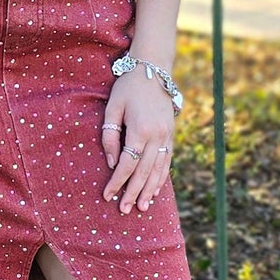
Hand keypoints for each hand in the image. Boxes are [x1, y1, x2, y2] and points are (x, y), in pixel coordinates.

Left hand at [100, 65, 175, 212]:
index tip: (108, 195)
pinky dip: (161, 178)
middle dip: (133, 192)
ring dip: (149, 190)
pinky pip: (167, 161)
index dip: (117, 181)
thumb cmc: (127, 88)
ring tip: (141, 207)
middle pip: (144, 171)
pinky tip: (155, 190)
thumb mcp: (112, 108)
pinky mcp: (171, 135)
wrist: (153, 70)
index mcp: (140, 130)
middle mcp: (157, 136)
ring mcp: (167, 136)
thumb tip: (110, 162)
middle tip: (125, 210)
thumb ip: (109, 136)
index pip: (127, 164)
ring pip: (158, 170)